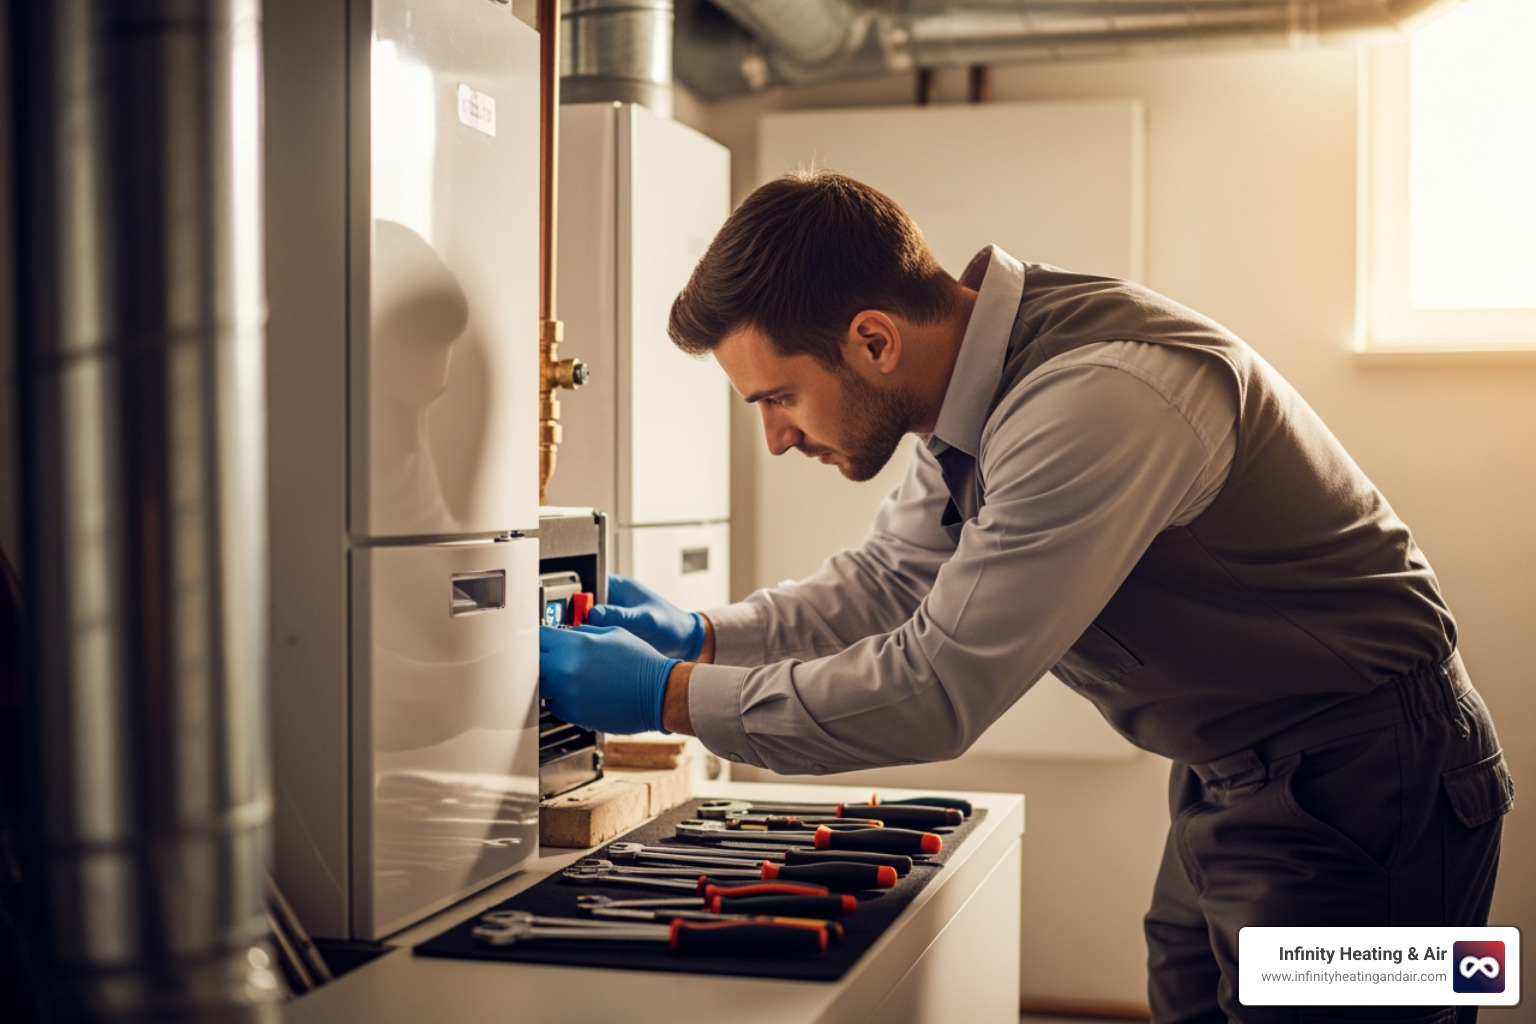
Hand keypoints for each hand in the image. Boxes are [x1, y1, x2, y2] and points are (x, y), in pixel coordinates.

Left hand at [539, 624, 677, 734]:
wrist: (659, 693)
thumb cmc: (641, 662)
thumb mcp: (613, 633)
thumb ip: (584, 632)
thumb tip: (566, 633)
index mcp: (576, 643)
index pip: (538, 636)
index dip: (539, 638)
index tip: (543, 641)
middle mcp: (566, 668)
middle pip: (531, 663)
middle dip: (539, 661)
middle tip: (551, 661)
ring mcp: (568, 693)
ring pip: (539, 687)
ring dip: (547, 682)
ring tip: (566, 679)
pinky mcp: (573, 714)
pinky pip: (554, 705)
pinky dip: (561, 700)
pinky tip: (579, 693)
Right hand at [584, 575, 704, 659]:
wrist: (683, 642)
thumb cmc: (670, 623)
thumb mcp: (645, 618)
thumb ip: (621, 615)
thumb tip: (593, 614)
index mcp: (617, 586)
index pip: (588, 582)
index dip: (575, 593)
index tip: (568, 607)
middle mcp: (610, 600)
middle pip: (581, 603)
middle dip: (574, 614)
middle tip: (572, 627)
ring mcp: (609, 617)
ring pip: (585, 620)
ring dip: (582, 629)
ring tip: (580, 638)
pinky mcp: (611, 633)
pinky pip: (594, 634)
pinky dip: (590, 640)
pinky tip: (589, 647)